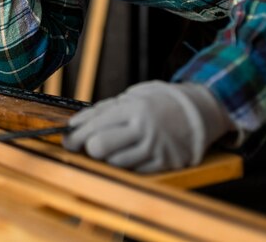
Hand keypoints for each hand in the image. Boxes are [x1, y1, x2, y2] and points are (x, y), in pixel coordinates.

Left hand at [63, 81, 232, 172]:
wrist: (199, 111)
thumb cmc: (161, 101)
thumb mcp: (133, 95)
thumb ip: (105, 108)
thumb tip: (76, 122)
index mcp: (133, 108)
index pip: (95, 125)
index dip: (76, 134)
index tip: (66, 139)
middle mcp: (143, 129)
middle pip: (100, 147)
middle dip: (88, 147)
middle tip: (88, 144)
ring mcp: (154, 148)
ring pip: (115, 162)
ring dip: (108, 156)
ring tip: (114, 145)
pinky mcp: (164, 163)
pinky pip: (134, 170)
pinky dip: (127, 163)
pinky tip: (130, 152)